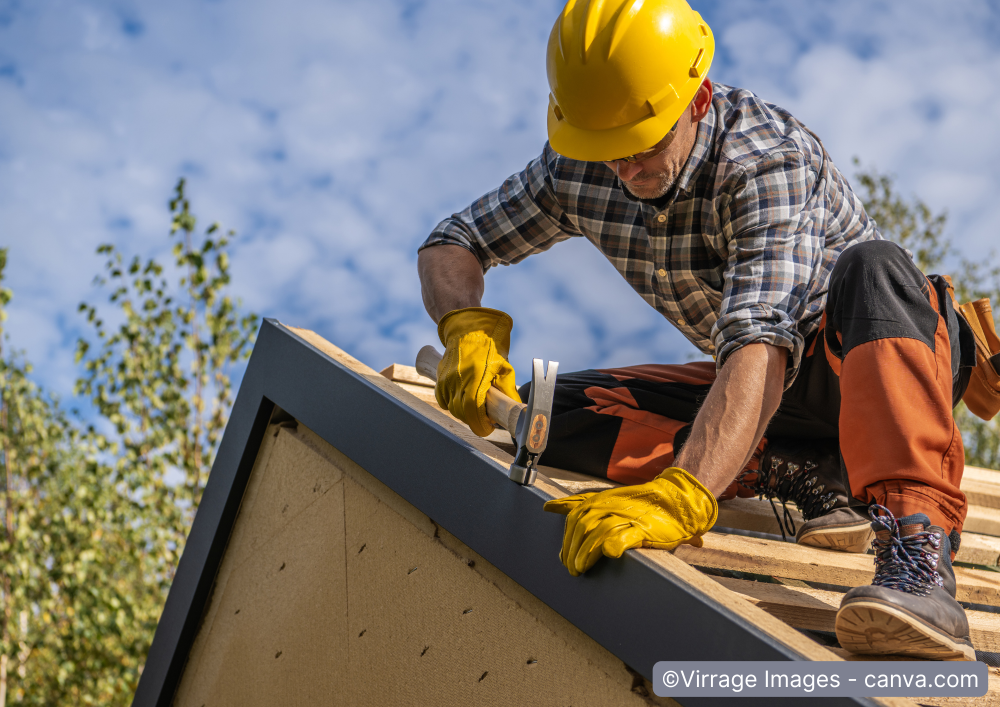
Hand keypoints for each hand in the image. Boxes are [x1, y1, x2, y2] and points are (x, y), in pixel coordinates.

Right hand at [435, 307, 520, 436]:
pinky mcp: (440, 379)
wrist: (467, 332)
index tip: (488, 428)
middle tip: (485, 418)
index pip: (473, 410)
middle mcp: (457, 380)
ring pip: (452, 408)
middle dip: (474, 420)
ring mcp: (446, 380)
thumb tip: (515, 409)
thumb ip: (507, 390)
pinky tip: (463, 400)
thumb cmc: (488, 349)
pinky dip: (452, 404)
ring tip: (476, 408)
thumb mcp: (504, 367)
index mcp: (475, 377)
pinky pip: (443, 400)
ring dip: (464, 413)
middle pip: (462, 413)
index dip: (480, 424)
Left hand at [543, 467, 716, 575]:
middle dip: (573, 549)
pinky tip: (608, 553)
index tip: (563, 557)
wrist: (675, 502)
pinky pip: (625, 535)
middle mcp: (609, 506)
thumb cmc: (637, 505)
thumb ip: (577, 503)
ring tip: (580, 568)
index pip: (573, 518)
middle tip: (571, 568)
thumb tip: (548, 507)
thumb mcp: (604, 500)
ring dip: (587, 552)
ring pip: (599, 532)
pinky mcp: (642, 528)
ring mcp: (626, 516)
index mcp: (599, 500)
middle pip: (582, 527)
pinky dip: (614, 544)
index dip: (566, 539)